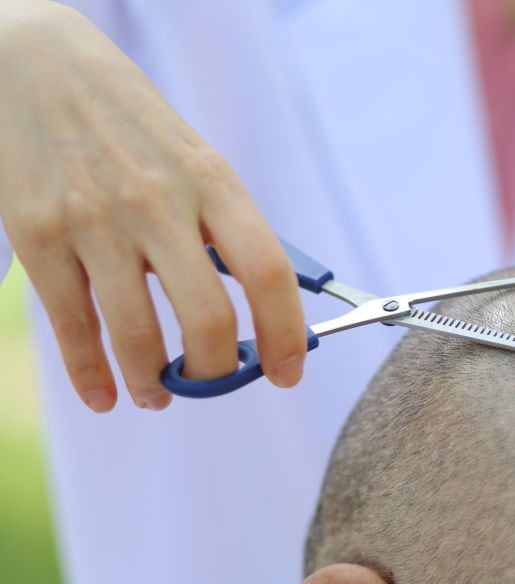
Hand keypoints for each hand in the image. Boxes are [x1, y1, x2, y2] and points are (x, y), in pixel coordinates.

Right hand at [0, 1, 305, 411]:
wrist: (36, 66)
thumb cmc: (134, 128)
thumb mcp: (197, 162)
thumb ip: (227, 230)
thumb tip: (267, 311)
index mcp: (213, 182)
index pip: (269, 272)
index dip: (286, 334)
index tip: (287, 372)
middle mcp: (159, 202)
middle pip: (209, 317)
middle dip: (217, 371)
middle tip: (214, 381)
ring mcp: (95, 220)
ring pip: (138, 334)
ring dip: (156, 383)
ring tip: (159, 393)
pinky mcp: (38, 234)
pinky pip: (72, 326)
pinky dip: (91, 376)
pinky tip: (105, 395)